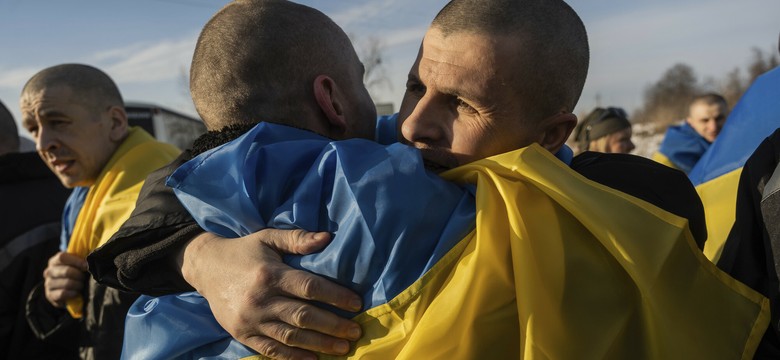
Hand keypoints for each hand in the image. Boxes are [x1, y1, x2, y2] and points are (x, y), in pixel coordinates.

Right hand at [43, 252, 87, 307]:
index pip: (62, 257)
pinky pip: (63, 294)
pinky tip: (76, 292)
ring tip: (81, 285)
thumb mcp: (77, 264)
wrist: (68, 290)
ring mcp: (48, 284)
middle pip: (67, 271)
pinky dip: (73, 293)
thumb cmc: (75, 273)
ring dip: (78, 285)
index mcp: (55, 261)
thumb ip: (81, 260)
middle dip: (79, 275)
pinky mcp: (50, 295)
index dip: (76, 261)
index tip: (86, 266)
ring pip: (67, 283)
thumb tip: (91, 259)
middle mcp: (49, 271)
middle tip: (84, 278)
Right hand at [179, 229, 362, 359]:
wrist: (205, 268)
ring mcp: (251, 320)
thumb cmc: (244, 251)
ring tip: (343, 347)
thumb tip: (327, 238)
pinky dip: (293, 357)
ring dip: (320, 344)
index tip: (356, 304)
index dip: (336, 296)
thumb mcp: (268, 238)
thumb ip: (297, 239)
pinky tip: (313, 359)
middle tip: (356, 331)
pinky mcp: (242, 334)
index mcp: (270, 274)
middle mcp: (261, 299)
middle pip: (304, 316)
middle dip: (333, 326)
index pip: (310, 288)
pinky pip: (271, 350)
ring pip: (291, 336)